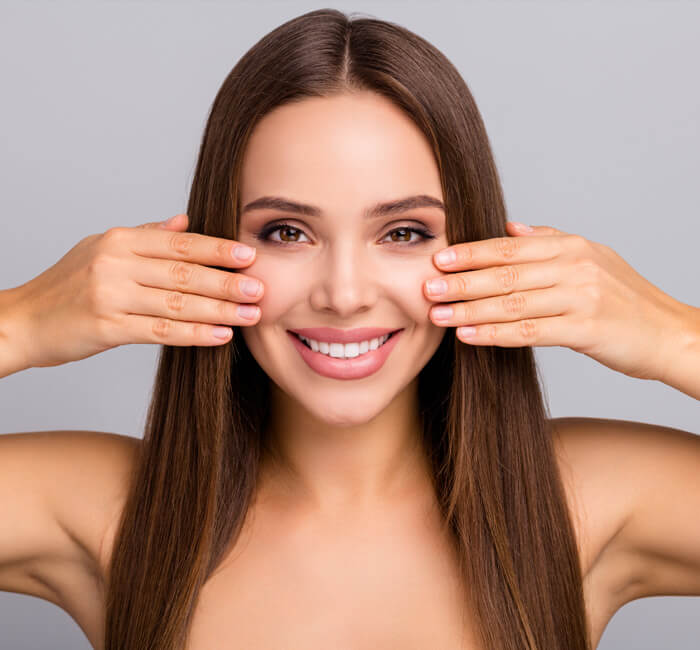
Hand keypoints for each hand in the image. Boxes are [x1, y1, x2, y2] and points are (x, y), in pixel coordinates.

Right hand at [12, 213, 262, 368]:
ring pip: (178, 303)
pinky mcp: (107, 328)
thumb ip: (146, 235)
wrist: (23, 320)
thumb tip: (186, 221)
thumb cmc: (67, 284)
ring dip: (219, 310)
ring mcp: (110, 296)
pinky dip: (194, 335)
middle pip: (184, 273)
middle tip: (260, 288)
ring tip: (250, 314)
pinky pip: (161, 332)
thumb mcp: (101, 248)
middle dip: (227, 281)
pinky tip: (220, 336)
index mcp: (119, 241)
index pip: (179, 243)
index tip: (249, 255)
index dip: (217, 249)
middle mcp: (115, 264)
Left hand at [423, 220, 690, 381]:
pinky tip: (468, 337)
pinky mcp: (586, 330)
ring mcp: (581, 297)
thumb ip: (550, 241)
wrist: (669, 332)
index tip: (438, 258)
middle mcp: (574, 267)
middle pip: (505, 273)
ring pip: (512, 303)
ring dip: (469, 310)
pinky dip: (495, 335)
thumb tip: (510, 227)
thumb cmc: (625, 298)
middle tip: (426, 286)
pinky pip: (530, 332)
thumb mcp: (592, 258)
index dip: (471, 253)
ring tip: (437, 314)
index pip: (509, 247)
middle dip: (461, 281)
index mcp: (571, 247)